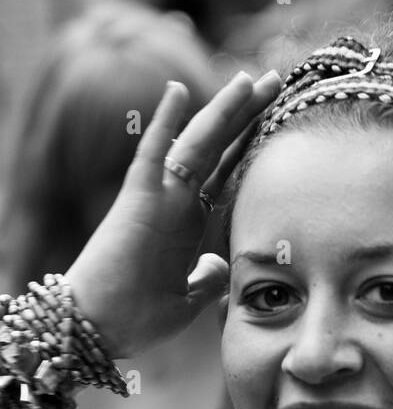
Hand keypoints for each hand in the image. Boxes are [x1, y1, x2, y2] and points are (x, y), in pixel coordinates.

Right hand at [64, 70, 281, 357]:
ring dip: (222, 112)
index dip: (249, 143)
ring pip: (195, 145)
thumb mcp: (188, 300)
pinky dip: (163, 125)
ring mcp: (158, 199)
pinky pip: (151, 156)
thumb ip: (208, 280)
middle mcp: (176, 203)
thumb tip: (220, 265)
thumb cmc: (136, 317)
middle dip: (246, 114)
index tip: (275, 117)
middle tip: (272, 80)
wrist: (100, 329)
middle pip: (217, 148)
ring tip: (247, 79)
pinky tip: (177, 91)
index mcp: (188, 223)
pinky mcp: (136, 202)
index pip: (225, 172)